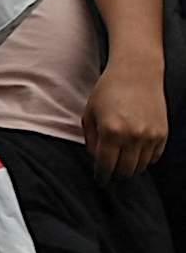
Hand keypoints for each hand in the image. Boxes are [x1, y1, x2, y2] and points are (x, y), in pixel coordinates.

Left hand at [87, 57, 169, 177]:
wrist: (137, 72)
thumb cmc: (108, 91)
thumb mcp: (89, 114)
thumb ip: (91, 140)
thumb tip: (97, 160)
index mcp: (111, 132)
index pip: (106, 166)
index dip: (102, 176)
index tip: (100, 180)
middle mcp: (133, 136)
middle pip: (125, 170)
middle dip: (116, 174)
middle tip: (111, 172)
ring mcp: (150, 135)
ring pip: (141, 166)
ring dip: (131, 167)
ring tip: (123, 162)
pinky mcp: (163, 132)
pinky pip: (155, 156)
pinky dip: (145, 159)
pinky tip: (136, 153)